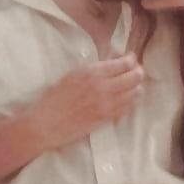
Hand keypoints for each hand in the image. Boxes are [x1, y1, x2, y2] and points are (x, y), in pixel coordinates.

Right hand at [28, 53, 143, 151]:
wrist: (45, 123)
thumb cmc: (54, 98)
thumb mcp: (72, 75)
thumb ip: (93, 69)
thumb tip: (112, 60)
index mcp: (92, 72)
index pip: (123, 63)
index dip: (131, 60)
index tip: (130, 59)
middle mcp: (102, 86)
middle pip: (134, 76)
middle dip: (138, 72)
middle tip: (135, 72)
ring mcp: (106, 103)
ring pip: (135, 92)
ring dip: (137, 87)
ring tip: (133, 86)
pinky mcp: (107, 118)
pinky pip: (128, 108)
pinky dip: (131, 102)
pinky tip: (127, 99)